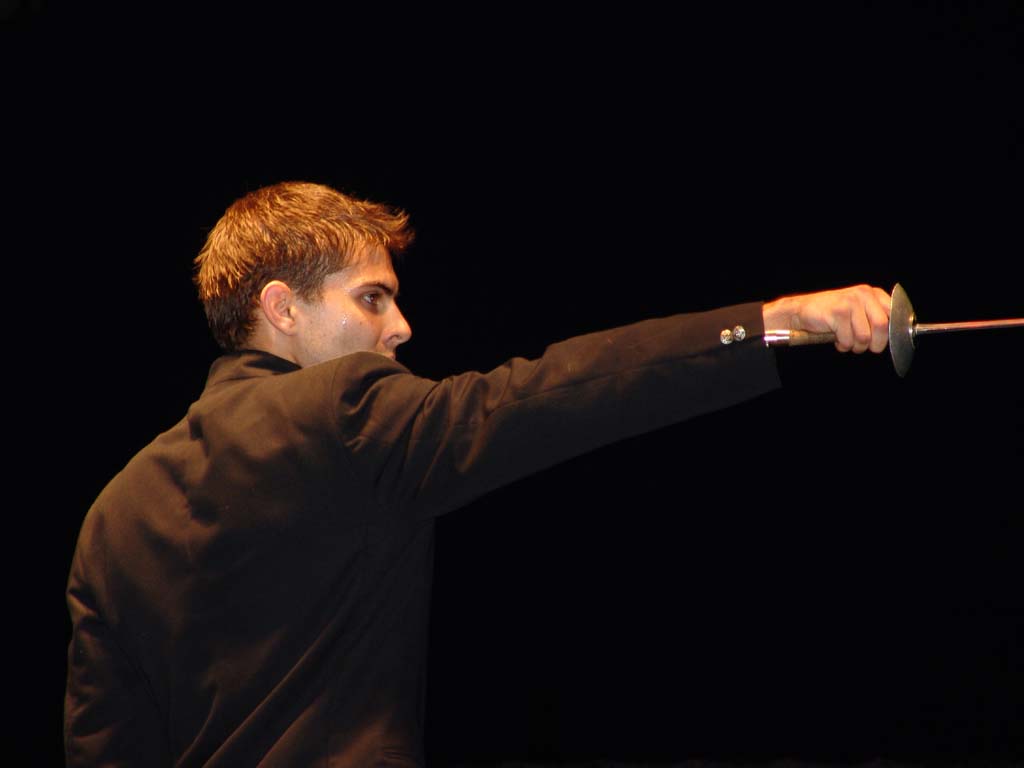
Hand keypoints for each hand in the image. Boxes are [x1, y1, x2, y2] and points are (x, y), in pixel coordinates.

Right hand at [762, 284, 891, 352]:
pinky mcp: (838, 312)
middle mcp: (863, 294)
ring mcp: (850, 302)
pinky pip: (848, 339)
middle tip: (863, 347)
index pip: (892, 315)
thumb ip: (874, 317)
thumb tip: (889, 335)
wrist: (801, 311)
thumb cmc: (830, 314)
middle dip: (873, 343)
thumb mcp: (857, 310)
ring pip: (864, 336)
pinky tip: (836, 339)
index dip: (888, 333)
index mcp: (871, 293)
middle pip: (881, 326)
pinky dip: (842, 345)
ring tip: (846, 341)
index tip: (879, 341)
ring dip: (855, 346)